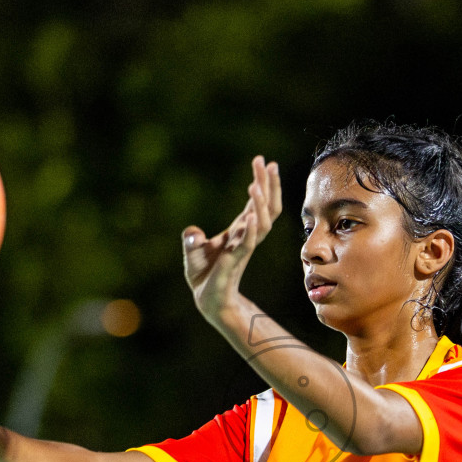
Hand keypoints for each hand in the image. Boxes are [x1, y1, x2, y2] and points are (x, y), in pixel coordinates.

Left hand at [183, 156, 282, 319]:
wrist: (207, 300)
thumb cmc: (205, 275)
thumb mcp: (193, 250)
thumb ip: (193, 238)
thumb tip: (192, 232)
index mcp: (240, 230)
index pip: (256, 203)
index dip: (262, 182)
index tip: (264, 161)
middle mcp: (246, 237)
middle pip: (266, 208)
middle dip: (269, 186)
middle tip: (270, 163)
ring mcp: (242, 249)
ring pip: (261, 224)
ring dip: (260, 205)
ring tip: (255, 185)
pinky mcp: (233, 262)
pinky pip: (246, 244)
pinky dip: (249, 230)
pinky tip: (250, 215)